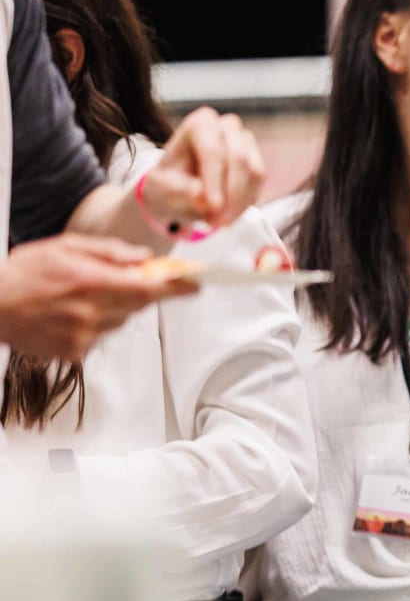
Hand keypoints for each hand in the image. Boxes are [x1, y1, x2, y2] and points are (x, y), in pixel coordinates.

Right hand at [0, 235, 192, 360]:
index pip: (149, 289)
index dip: (177, 288)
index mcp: (90, 282)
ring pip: (120, 321)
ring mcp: (83, 336)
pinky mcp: (75, 353)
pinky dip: (95, 324)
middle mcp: (90, 312)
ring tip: (79, 296)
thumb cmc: (23, 273)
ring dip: (113, 308)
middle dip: (139, 292)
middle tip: (125, 281)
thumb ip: (109, 252)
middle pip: (138, 305)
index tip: (195, 285)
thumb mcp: (66, 247)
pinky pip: (100, 336)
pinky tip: (69, 314)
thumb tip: (143, 259)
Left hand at [144, 107, 265, 231]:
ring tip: (219, 221)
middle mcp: (228, 127)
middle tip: (219, 222)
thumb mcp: (163, 188)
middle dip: (231, 195)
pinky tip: (228, 214)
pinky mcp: (257, 162)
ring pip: (254, 173)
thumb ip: (181, 190)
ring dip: (240, 202)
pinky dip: (246, 203)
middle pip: (238, 159)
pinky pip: (259, 185)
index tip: (212, 207)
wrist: (178, 190)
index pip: (212, 150)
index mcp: (200, 124)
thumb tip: (203, 198)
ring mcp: (246, 143)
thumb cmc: (168, 184)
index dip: (214, 180)